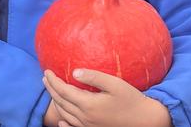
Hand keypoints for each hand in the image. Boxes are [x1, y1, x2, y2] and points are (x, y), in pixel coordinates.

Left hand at [43, 69, 171, 126]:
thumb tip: (75, 72)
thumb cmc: (132, 100)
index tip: (47, 70)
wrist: (145, 121)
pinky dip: (64, 122)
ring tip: (51, 91)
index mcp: (88, 104)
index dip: (53, 81)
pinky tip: (61, 121)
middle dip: (51, 89)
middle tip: (45, 78)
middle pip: (61, 102)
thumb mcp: (115, 84)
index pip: (63, 91)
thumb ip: (94, 77)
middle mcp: (85, 117)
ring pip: (65, 115)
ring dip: (55, 102)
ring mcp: (88, 126)